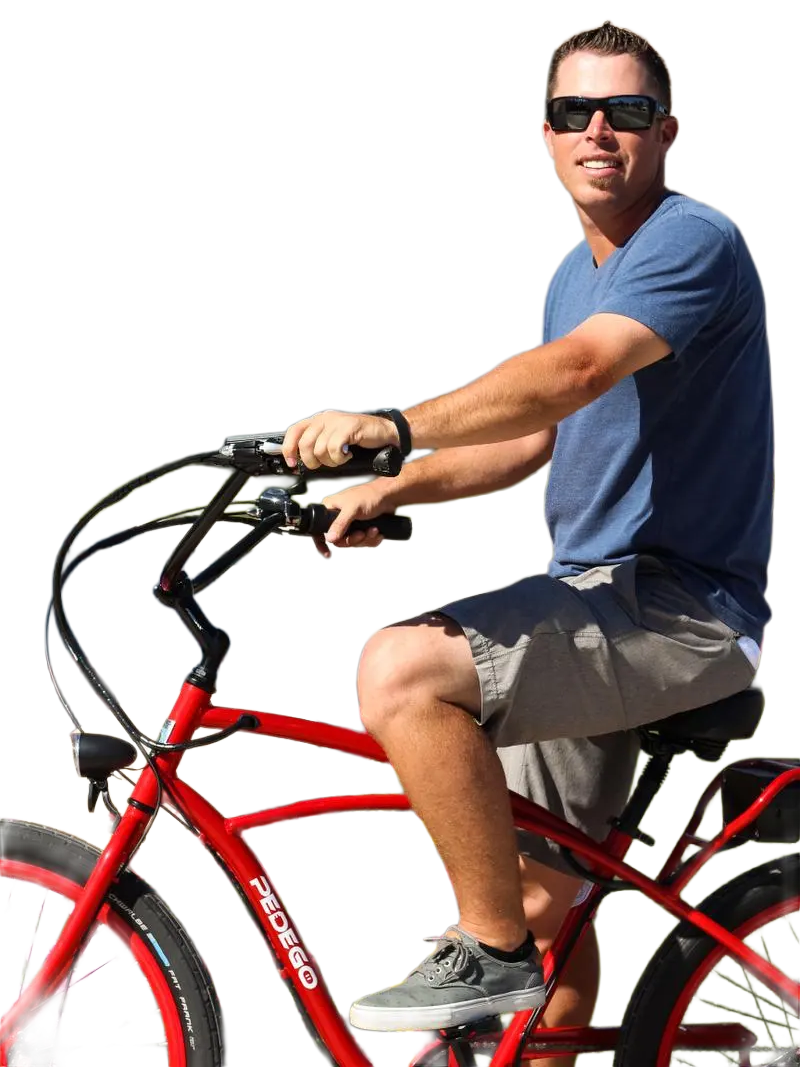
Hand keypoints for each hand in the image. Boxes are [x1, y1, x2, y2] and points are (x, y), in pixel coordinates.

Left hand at [281, 410, 399, 470]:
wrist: (385, 433)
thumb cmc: (359, 440)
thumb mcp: (333, 441)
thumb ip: (316, 447)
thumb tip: (298, 463)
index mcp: (317, 420)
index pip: (293, 432)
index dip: (289, 449)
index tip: (292, 464)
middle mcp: (324, 418)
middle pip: (305, 445)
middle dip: (313, 461)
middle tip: (326, 463)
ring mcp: (337, 421)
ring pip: (320, 449)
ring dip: (331, 461)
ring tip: (341, 458)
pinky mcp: (349, 426)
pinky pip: (335, 448)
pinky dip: (340, 458)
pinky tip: (348, 455)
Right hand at [312, 483, 393, 557]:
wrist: (389, 496)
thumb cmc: (369, 496)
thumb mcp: (352, 509)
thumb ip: (340, 524)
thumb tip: (329, 538)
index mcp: (330, 509)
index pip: (320, 529)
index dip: (321, 542)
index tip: (327, 553)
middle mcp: (338, 518)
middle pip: (340, 540)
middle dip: (354, 540)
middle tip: (362, 533)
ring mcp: (351, 524)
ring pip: (353, 542)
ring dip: (366, 539)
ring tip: (374, 530)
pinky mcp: (362, 528)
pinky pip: (364, 542)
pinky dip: (372, 539)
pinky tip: (378, 532)